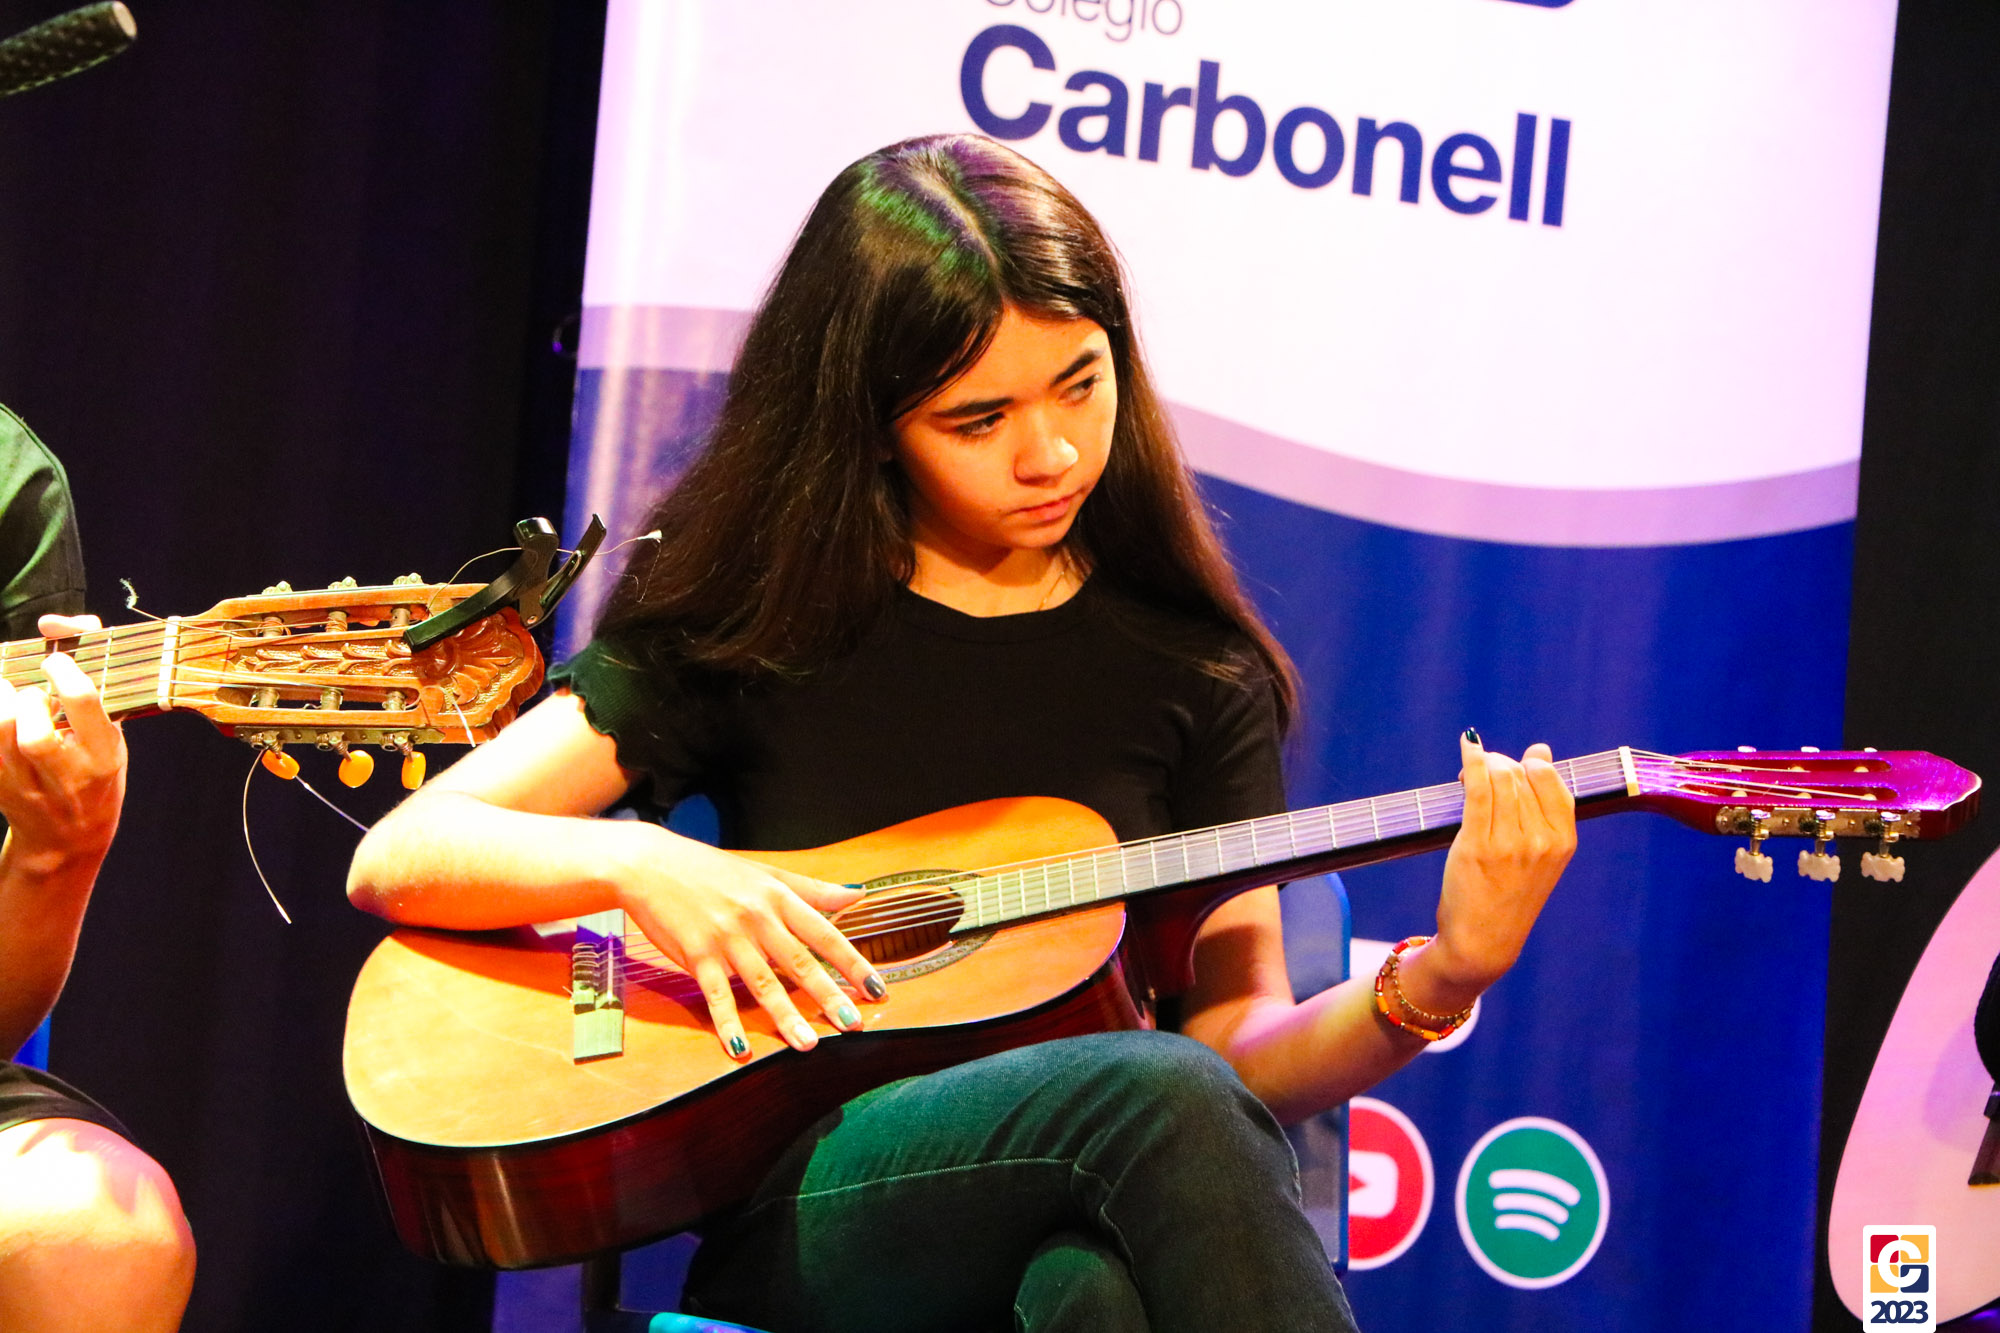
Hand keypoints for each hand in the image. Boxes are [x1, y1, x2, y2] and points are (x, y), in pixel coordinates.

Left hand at [0, 615, 127, 875]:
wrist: (69, 839)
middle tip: (27, 688)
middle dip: (26, 698)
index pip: (83, 704)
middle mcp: (69, 774)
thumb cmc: (95, 775)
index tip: (54, 659)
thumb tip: (61, 624)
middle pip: (35, 733)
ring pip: (1, 740)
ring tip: (5, 692)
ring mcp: (29, 787)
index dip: (63, 670)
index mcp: (105, 755)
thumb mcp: (111, 736)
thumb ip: (94, 682)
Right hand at [615, 830, 885, 1060]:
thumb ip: (811, 889)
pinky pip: (716, 996)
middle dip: (828, 996)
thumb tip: (857, 895)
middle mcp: (756, 917)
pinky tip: (741, 1050)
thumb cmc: (708, 870)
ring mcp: (725, 938)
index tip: (877, 989)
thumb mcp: (764, 872)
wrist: (648, 865)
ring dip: (786, 1017)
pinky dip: (728, 1025)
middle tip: (853, 1025)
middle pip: (799, 963)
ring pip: (762, 983)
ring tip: (808, 1046)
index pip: (824, 934)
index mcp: (777, 897)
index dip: (852, 963)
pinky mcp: (695, 955)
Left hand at [1416, 731, 1575, 1011]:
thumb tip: (1541, 749)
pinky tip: (1467, 746)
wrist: (1483, 941)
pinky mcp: (1477, 845)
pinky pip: (1478, 789)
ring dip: (1483, 764)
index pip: (1550, 779)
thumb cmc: (1508, 894)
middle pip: (1521, 775)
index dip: (1529, 764)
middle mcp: (1542, 840)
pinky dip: (1472, 761)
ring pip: (1500, 777)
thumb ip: (1542, 803)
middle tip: (1481, 776)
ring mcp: (1510, 843)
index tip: (1510, 769)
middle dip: (1500, 765)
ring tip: (1469, 774)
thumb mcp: (1540, 853)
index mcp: (1564, 840)